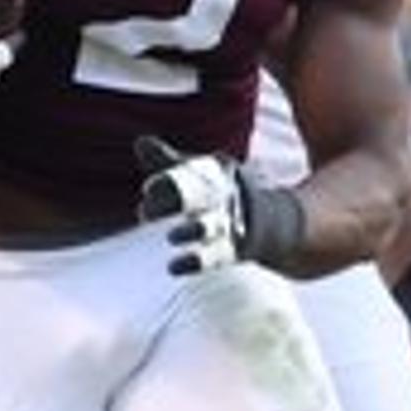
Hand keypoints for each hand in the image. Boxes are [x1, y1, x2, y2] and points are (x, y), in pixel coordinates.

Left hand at [133, 137, 305, 275]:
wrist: (270, 221)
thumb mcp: (197, 172)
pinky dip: (195, 263)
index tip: (147, 189)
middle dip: (173, 202)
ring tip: (171, 237)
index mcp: (216, 174)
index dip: (168, 180)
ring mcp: (229, 225)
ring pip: (210, 228)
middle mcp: (224, 197)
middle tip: (145, 211)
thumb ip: (167, 161)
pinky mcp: (232, 251)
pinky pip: (215, 258)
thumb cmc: (219, 192)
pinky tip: (173, 267)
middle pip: (198, 197)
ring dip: (191, 232)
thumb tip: (140, 142)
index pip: (192, 173)